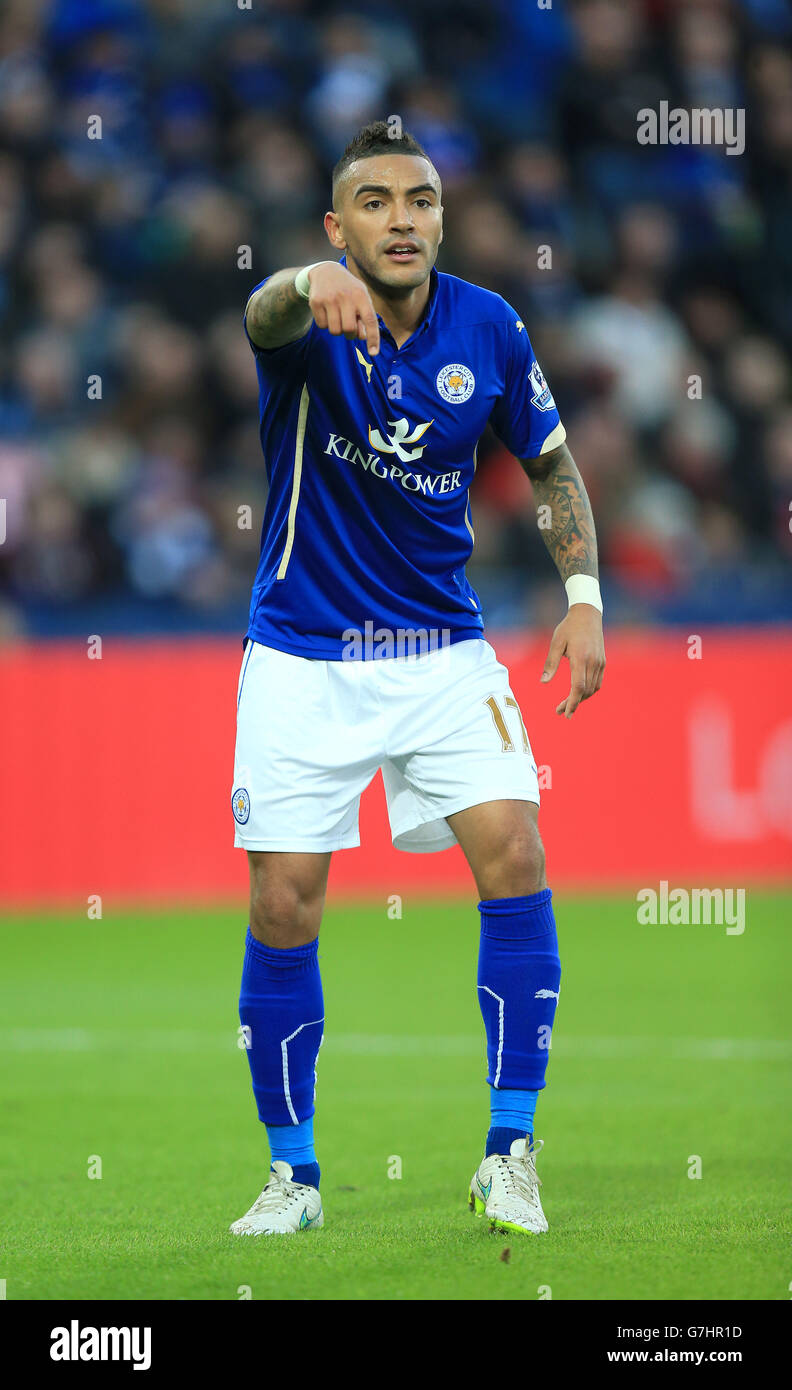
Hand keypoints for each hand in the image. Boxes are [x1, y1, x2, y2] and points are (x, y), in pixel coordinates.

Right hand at [307, 262, 380, 356]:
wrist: (326, 271)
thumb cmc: (348, 289)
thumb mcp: (361, 298)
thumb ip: (364, 317)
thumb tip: (362, 337)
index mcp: (361, 295)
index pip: (370, 320)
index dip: (373, 338)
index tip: (373, 353)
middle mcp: (345, 296)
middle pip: (349, 329)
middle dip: (349, 334)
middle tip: (348, 327)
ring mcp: (329, 298)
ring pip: (335, 331)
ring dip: (337, 330)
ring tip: (338, 319)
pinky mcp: (316, 302)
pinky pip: (322, 326)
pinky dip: (325, 324)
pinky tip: (327, 313)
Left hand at [540, 603, 605, 717]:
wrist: (587, 614)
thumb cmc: (568, 628)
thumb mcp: (556, 643)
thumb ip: (551, 663)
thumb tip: (543, 682)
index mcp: (580, 658)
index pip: (577, 687)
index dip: (572, 702)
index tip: (565, 713)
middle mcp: (593, 662)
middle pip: (585, 691)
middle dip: (573, 703)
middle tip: (560, 711)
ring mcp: (600, 662)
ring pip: (592, 688)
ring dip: (581, 698)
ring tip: (568, 703)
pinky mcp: (602, 661)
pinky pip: (597, 682)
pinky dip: (589, 691)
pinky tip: (579, 693)